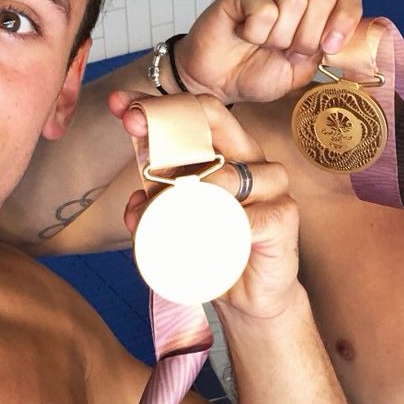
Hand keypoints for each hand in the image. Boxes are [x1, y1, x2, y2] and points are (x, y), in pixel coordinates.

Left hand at [117, 92, 301, 318]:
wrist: (249, 297)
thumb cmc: (214, 251)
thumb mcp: (174, 224)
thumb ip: (151, 208)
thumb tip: (134, 202)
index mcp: (227, 151)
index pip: (197, 112)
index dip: (158, 106)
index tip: (120, 106)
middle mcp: (251, 158)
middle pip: (213, 120)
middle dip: (165, 120)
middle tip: (133, 124)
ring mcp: (271, 185)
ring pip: (225, 174)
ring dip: (185, 192)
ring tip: (161, 215)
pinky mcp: (283, 217)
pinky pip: (248, 217)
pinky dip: (223, 225)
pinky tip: (206, 234)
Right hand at [174, 0, 362, 103]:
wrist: (215, 82)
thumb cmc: (254, 74)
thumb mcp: (299, 72)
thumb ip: (321, 52)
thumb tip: (337, 38)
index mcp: (314, 12)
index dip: (345, 19)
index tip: (330, 48)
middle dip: (307, 35)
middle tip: (285, 51)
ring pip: (295, 1)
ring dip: (278, 36)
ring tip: (261, 44)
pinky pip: (265, 8)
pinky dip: (255, 32)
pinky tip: (244, 34)